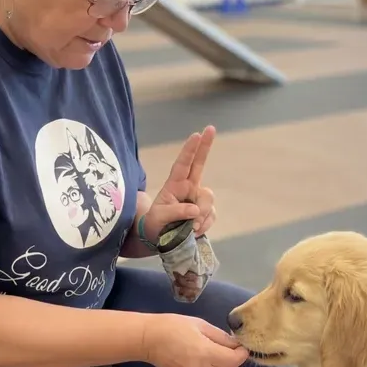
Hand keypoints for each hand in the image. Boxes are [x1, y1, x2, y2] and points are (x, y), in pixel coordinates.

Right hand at [141, 314, 247, 366]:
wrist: (148, 339)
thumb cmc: (174, 326)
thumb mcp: (200, 325)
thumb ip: (220, 336)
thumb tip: (235, 344)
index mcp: (206, 352)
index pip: (234, 360)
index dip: (242, 354)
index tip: (241, 346)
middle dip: (235, 362)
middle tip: (231, 350)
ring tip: (219, 356)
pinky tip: (207, 362)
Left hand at [143, 126, 216, 240]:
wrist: (159, 238)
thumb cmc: (155, 223)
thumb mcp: (159, 218)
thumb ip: (175, 212)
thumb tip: (195, 211)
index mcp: (175, 185)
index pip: (182, 164)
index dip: (189, 150)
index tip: (196, 134)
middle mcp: (189, 188)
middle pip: (199, 164)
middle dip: (205, 146)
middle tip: (210, 128)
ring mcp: (198, 199)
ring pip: (208, 201)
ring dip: (200, 215)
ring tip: (188, 228)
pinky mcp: (206, 213)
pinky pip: (211, 216)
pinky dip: (204, 225)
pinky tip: (194, 231)